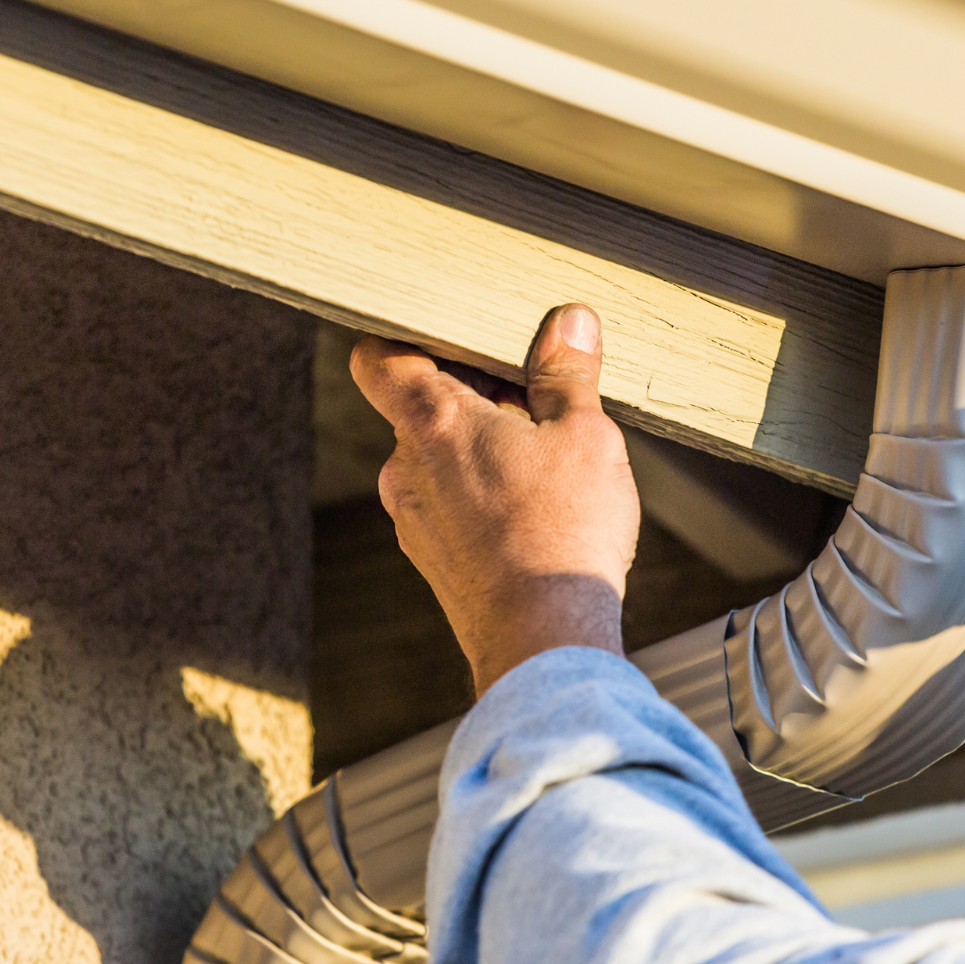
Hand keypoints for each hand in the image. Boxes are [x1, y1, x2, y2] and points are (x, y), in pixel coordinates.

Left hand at [351, 305, 639, 695]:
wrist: (544, 640)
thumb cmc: (563, 533)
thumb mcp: (585, 434)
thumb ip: (567, 374)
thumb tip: (569, 323)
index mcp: (433, 421)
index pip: (379, 357)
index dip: (407, 338)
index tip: (452, 338)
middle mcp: (405, 467)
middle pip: (422, 406)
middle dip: (474, 396)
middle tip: (535, 402)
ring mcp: (412, 517)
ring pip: (438, 458)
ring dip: (482, 448)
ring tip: (545, 461)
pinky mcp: (431, 557)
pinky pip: (447, 504)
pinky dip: (481, 494)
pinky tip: (534, 510)